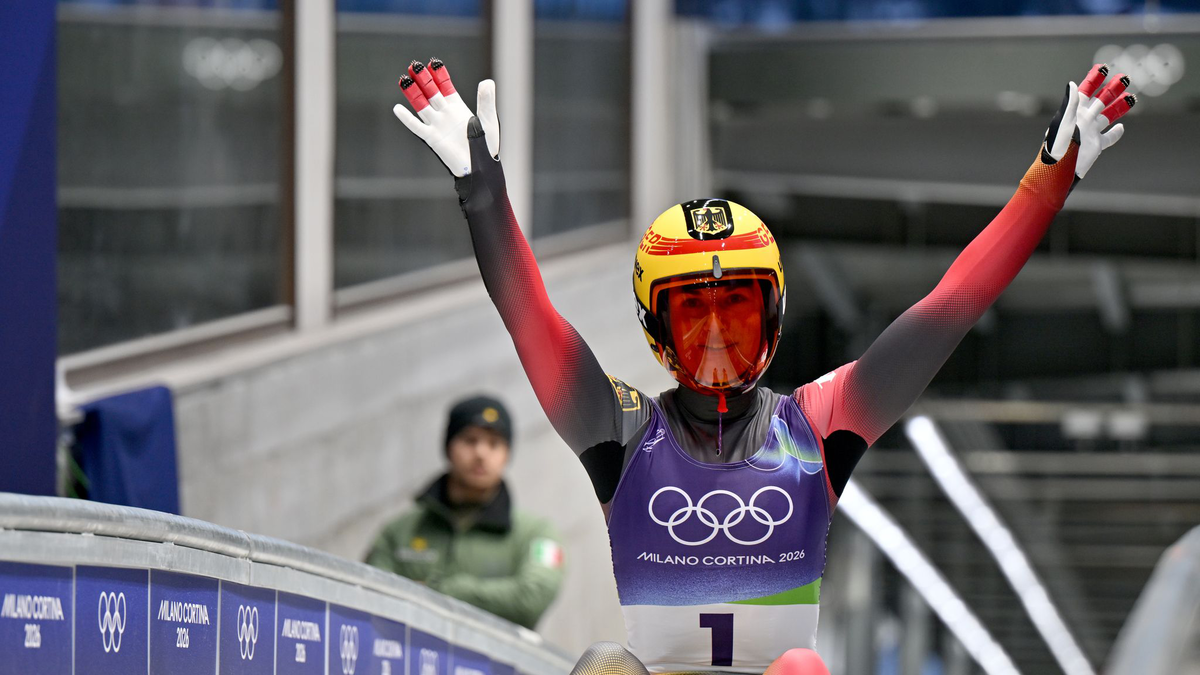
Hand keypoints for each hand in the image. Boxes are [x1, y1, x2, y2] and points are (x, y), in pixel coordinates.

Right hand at [393, 58, 499, 176]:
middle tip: (414, 65)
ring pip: (422, 105)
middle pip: (431, 92)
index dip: (439, 75)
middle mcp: (445, 113)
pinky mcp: (432, 138)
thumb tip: (487, 81)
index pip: (446, 86)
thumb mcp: (488, 120)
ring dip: (413, 93)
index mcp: (458, 107)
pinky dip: (407, 118)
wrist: (479, 166)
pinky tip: (397, 109)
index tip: (433, 62)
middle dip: (423, 79)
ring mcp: (437, 125)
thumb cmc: (486, 145)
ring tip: (404, 79)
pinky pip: (417, 127)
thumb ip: (486, 101)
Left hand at [1042, 63, 1136, 179]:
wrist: (1061, 168)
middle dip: (1112, 89)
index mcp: (1075, 112)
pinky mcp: (1096, 145)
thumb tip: (1072, 84)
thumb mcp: (1065, 122)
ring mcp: (1090, 132)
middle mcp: (1084, 120)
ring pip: (1108, 116)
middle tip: (1125, 78)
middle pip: (1101, 100)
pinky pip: (1108, 137)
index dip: (1094, 79)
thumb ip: (1071, 103)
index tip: (1104, 67)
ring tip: (1132, 97)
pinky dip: (1116, 132)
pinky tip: (1121, 127)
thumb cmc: (1059, 145)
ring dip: (1119, 107)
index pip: (1086, 91)